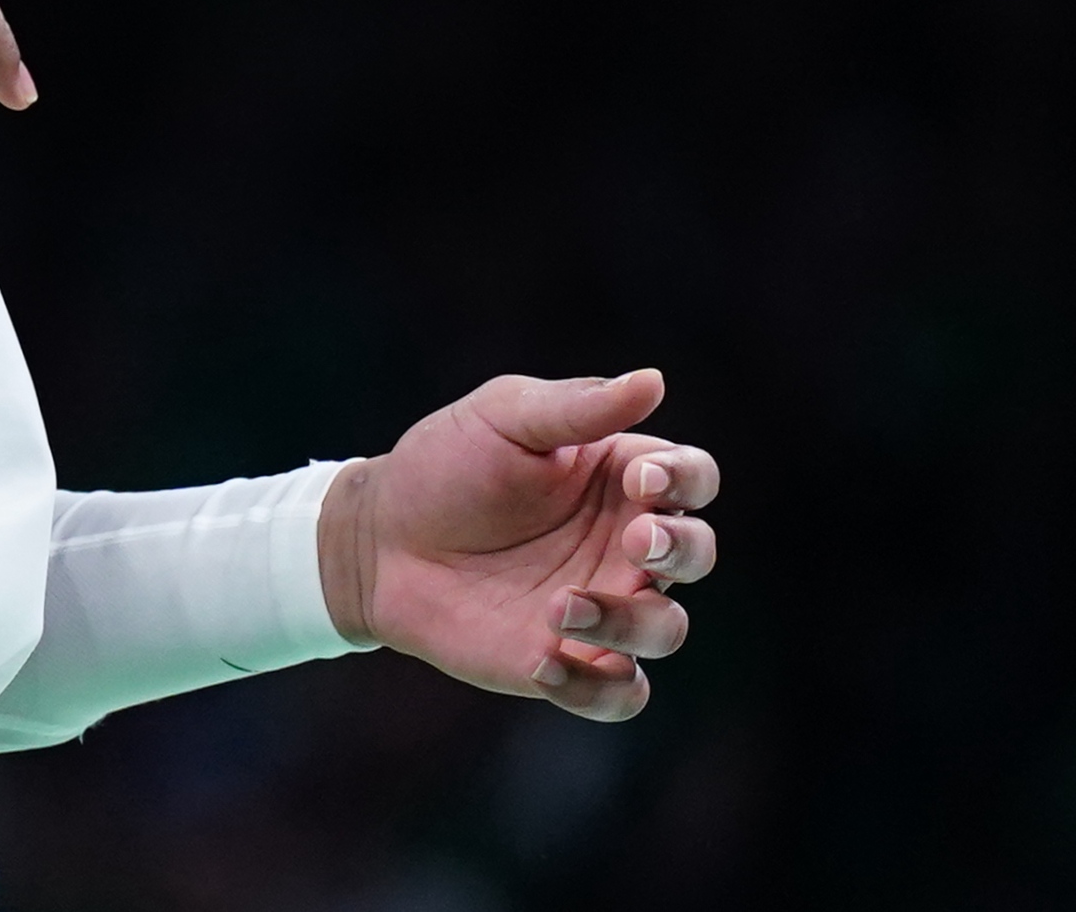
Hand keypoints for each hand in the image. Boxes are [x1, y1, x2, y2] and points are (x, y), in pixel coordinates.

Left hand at [319, 371, 718, 721]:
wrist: (379, 539)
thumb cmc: (445, 465)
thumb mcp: (506, 417)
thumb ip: (578, 407)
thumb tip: (653, 381)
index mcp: (623, 477)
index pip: (693, 477)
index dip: (683, 480)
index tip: (639, 479)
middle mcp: (625, 545)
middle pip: (696, 553)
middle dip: (680, 549)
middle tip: (635, 541)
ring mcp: (603, 607)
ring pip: (666, 630)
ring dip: (629, 622)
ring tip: (559, 606)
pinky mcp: (567, 660)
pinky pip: (620, 695)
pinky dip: (596, 689)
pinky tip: (542, 660)